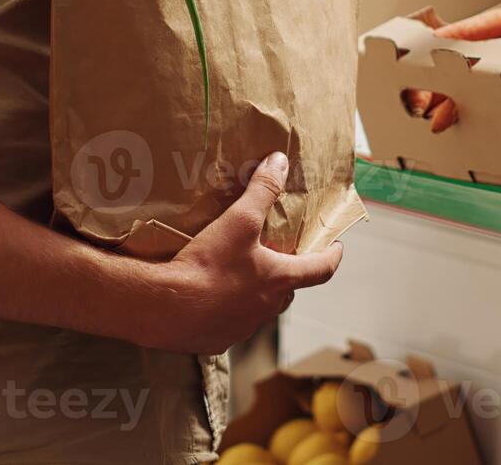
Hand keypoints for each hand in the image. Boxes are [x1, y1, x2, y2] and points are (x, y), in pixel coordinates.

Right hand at [143, 152, 343, 354]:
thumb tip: (279, 162)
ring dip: (257, 292)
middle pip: (289, 291)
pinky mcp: (218, 339)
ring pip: (259, 308)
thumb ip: (262, 190)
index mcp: (279, 281)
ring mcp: (243, 327)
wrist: (165, 308)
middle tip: (280, 255)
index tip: (335, 247)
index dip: (331, 256)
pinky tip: (210, 294)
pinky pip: (231, 322)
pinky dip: (228, 308)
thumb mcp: (238, 220)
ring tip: (241, 272)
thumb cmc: (207, 264)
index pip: (321, 270)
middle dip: (289, 274)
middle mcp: (266, 308)